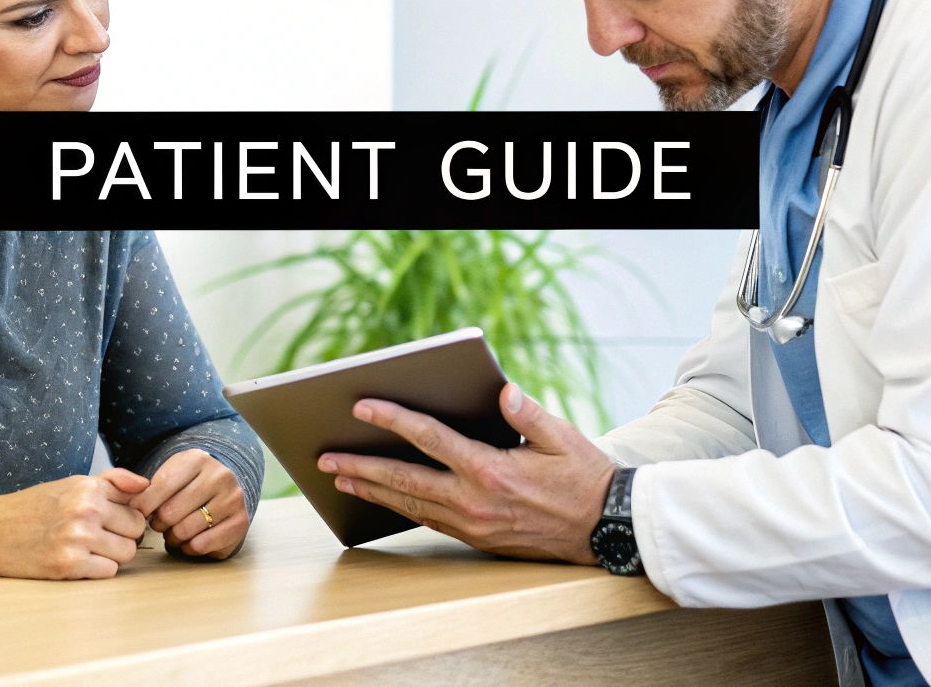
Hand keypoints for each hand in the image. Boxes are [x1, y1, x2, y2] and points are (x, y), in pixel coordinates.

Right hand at [0, 468, 148, 578]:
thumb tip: (146, 486)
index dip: (126, 517)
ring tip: (87, 548)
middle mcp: (86, 511)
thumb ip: (113, 481)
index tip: (110, 521)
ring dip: (111, 555)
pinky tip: (76, 561)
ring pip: (126, 554)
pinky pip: (108, 572)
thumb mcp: (72, 483)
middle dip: (121, 537)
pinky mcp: (68, 565)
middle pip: (136, 532)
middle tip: (97, 537)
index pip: (137, 508)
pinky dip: (97, 570)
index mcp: (89, 488)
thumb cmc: (34, 506)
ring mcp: (77, 539)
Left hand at [130, 449, 249, 558]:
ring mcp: (233, 500)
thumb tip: (132, 506)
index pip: (161, 487)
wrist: (226, 487)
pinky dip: (189, 547)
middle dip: (158, 523)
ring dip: (173, 537)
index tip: (137, 513)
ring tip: (174, 532)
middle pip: (171, 512)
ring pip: (185, 531)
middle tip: (159, 524)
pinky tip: (190, 540)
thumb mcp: (171, 473)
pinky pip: (201, 545)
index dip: (143, 505)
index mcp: (198, 460)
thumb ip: (148, 487)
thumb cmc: (190, 483)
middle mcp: (220, 477)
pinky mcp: (240, 523)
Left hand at [318, 384, 615, 564]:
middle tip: (325, 458)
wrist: (605, 529)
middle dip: (361, 466)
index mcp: (491, 469)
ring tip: (339, 479)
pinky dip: (398, 508)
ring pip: (409, 505)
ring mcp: (472, 524)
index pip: (429, 439)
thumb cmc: (584, 476)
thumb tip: (502, 391)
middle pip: (404, 480)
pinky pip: (427, 520)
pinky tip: (380, 498)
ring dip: (371, 491)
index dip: (393, 421)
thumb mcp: (563, 437)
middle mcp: (474, 500)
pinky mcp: (477, 539)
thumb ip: (528, 414)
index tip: (362, 409)